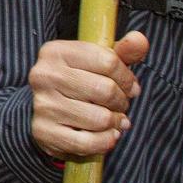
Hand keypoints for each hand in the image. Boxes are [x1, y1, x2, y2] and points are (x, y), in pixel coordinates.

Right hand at [28, 32, 149, 159]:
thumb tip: (140, 39)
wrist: (46, 110)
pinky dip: (105, 142)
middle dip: (121, 102)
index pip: (108, 61)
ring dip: (114, 123)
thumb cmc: (79, 82)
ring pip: (99, 118)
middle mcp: (44, 75)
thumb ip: (122, 52)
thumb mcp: (97, 62)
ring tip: (112, 120)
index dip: (127, 78)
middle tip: (120, 105)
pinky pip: (87, 142)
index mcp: (56, 51)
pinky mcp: (43, 131)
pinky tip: (106, 135)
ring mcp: (42, 104)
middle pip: (105, 90)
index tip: (130, 87)